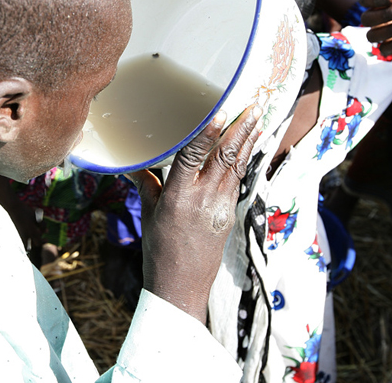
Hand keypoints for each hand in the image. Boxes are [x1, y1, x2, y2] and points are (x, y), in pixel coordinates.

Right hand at [127, 105, 260, 323]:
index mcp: (178, 197)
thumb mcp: (149, 215)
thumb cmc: (160, 251)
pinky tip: (248, 145)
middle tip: (253, 106)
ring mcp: (220, 207)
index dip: (208, 134)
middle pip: (225, 157)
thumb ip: (147, 185)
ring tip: (257, 117)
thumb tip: (133, 164)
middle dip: (241, 130)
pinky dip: (243, 159)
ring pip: (236, 166)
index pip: (194, 157)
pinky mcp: (229, 214)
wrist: (182, 285)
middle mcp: (203, 199)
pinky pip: (237, 180)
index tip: (221, 113)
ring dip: (248, 140)